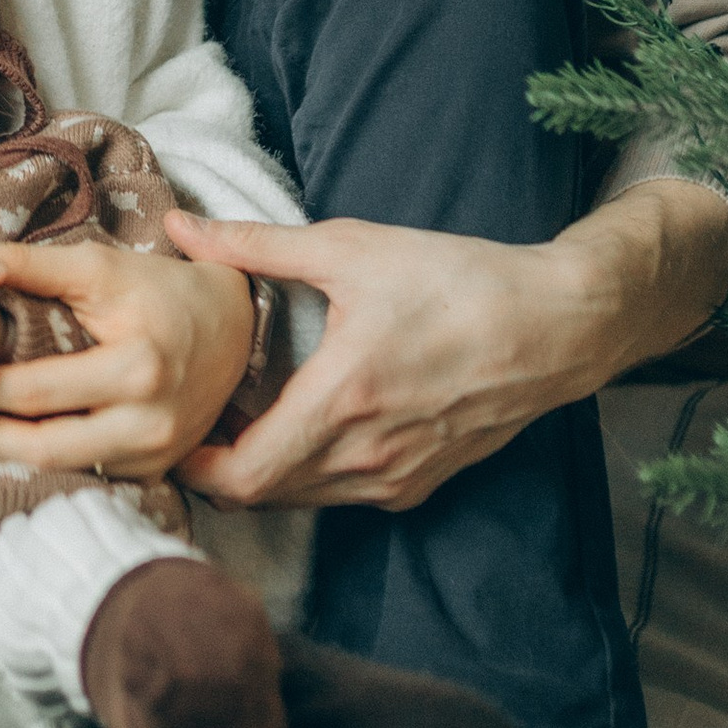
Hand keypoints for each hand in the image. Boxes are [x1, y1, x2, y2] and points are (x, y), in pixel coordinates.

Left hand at [0, 238, 253, 478]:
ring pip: (61, 469)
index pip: (35, 392)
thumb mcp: (100, 266)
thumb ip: (32, 266)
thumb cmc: (160, 289)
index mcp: (137, 369)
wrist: (234, 325)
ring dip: (12, 452)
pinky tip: (17, 436)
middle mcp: (150, 423)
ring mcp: (155, 455)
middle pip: (43, 446)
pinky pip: (88, 473)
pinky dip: (49, 458)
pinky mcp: (156, 471)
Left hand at [166, 179, 727, 511]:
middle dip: (219, 467)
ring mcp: (397, 478)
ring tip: (242, 420)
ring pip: (303, 499)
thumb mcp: (350, 249)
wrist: (554, 325)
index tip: (173, 430)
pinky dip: (311, 474)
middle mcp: (366, 456)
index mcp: (341, 401)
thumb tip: (182, 228)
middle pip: (263, 496)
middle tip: (196, 421)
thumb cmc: (455, 280)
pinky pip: (344, 496)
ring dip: (266, 472)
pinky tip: (305, 424)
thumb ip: (255, 245)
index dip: (195, 466)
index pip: (244, 477)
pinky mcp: (421, 484)